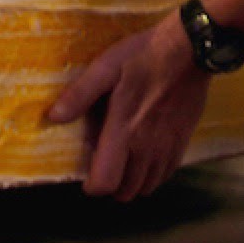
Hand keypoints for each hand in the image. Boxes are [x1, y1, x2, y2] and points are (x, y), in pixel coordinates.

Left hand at [46, 15, 210, 199]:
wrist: (189, 51)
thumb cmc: (143, 56)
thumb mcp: (105, 68)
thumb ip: (80, 95)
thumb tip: (54, 117)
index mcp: (124, 130)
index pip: (108, 181)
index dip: (93, 186)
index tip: (85, 177)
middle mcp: (148, 147)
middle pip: (127, 191)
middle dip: (111, 186)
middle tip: (101, 167)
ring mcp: (168, 147)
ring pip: (148, 186)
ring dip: (131, 183)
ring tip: (120, 164)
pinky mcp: (183, 142)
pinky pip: (167, 174)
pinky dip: (152, 175)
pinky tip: (143, 157)